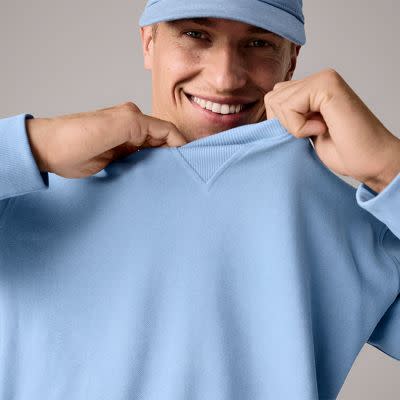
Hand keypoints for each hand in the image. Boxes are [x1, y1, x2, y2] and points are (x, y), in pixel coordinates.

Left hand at [26, 102, 187, 178]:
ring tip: (171, 179)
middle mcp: (132, 127)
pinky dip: (149, 169)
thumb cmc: (75, 138)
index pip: (167, 131)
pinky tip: (153, 180)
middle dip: (174, 156)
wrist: (48, 151)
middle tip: (182, 175)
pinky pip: (141, 161)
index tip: (190, 164)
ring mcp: (126, 142)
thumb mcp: (111, 128)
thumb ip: (140, 128)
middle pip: (163, 141)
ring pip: (154, 152)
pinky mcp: (119, 155)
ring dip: (162, 164)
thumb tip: (166, 137)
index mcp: (133, 118)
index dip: (181, 145)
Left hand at [264, 68, 399, 191]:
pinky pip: (289, 107)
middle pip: (272, 99)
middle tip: (311, 132)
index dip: (281, 124)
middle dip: (284, 124)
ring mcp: (323, 79)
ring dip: (293, 126)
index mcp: (312, 87)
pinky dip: (299, 127)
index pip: (273, 99)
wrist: (370, 161)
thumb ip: (290, 115)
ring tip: (319, 130)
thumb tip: (268, 112)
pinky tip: (322, 129)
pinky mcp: (326, 86)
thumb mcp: (305, 131)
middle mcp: (317, 78)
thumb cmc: (343, 150)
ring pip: (277, 102)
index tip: (306, 133)